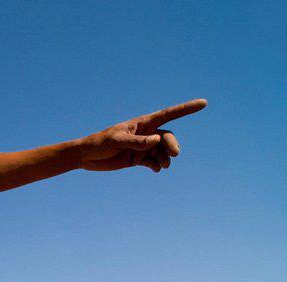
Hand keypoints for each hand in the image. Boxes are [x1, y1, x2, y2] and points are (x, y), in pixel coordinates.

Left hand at [79, 99, 206, 172]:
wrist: (86, 156)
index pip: (168, 114)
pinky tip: (155, 170)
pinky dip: (156, 165)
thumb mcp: (117, 141)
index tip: (203, 103)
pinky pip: (153, 161)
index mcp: (142, 123)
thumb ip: (137, 141)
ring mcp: (142, 146)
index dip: (186, 109)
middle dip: (172, 145)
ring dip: (165, 158)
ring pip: (162, 151)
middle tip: (174, 155)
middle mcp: (145, 133)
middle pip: (167, 137)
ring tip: (163, 166)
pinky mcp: (137, 159)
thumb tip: (157, 141)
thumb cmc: (100, 143)